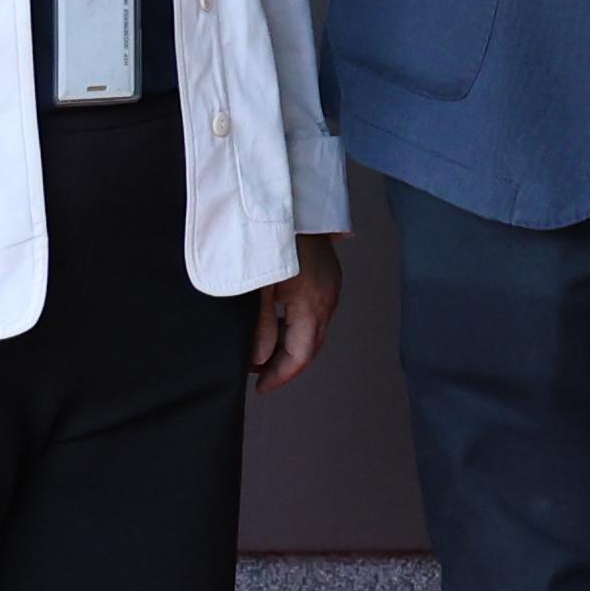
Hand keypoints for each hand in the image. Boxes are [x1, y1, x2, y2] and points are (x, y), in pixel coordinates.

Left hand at [251, 234, 343, 388]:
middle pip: (311, 345)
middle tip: (260, 375)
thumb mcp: (259, 287)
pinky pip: (316, 311)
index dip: (280, 375)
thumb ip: (260, 326)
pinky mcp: (327, 275)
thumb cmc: (271, 239)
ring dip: (292, 345)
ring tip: (263, 352)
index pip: (300, 355)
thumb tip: (260, 360)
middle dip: (286, 364)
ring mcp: (330, 285)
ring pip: (314, 329)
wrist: (292, 204)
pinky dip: (298, 326)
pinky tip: (278, 324)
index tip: (260, 386)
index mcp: (312, 304)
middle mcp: (327, 298)